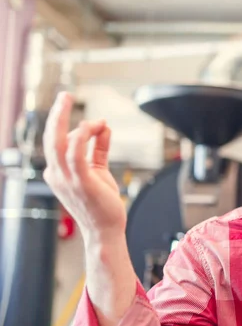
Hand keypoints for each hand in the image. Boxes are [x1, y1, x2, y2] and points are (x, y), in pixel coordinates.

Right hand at [43, 92, 126, 243]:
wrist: (106, 230)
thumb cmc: (102, 203)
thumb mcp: (98, 170)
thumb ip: (99, 148)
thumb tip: (104, 126)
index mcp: (57, 173)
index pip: (58, 142)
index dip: (75, 128)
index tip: (95, 122)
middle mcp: (57, 175)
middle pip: (50, 138)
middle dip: (56, 114)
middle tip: (64, 95)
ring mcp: (67, 179)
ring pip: (57, 143)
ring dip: (64, 119)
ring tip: (73, 103)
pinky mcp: (82, 182)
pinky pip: (75, 154)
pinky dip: (80, 137)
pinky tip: (90, 126)